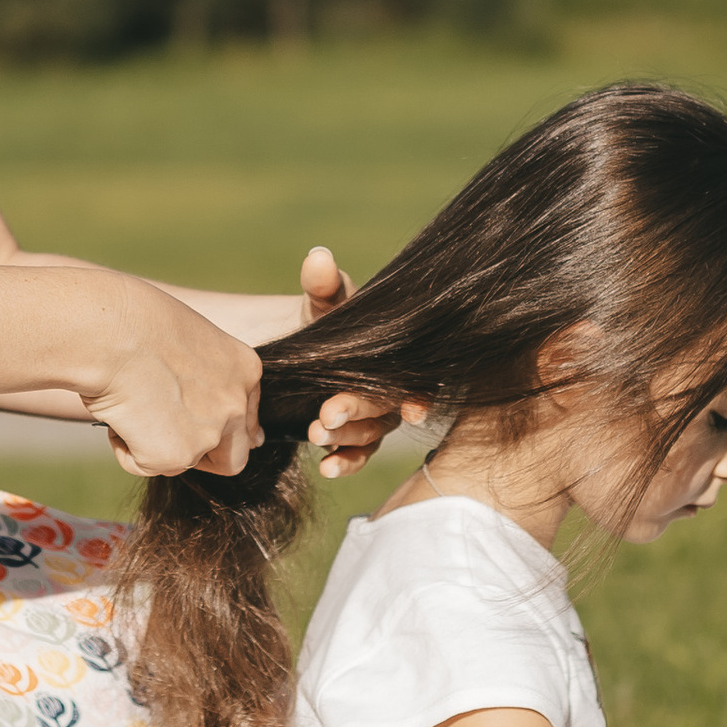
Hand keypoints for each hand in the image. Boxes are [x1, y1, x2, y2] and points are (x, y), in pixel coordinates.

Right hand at [79, 273, 263, 483]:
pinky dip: (125, 448)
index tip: (202, 430)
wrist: (111, 332)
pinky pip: (144, 464)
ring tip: (128, 406)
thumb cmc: (135, 321)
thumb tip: (188, 403)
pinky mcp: (175, 455)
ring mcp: (208, 433)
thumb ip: (201, 374)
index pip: (245, 417)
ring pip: (182, 462)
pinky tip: (116, 414)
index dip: (222, 428)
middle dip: (205, 458)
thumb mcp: (186, 341)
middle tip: (168, 441)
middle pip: (233, 456)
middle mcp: (235, 404)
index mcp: (244, 369)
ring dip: (155, 444)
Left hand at [297, 244, 428, 479]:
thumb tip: (318, 258)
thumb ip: (323, 284)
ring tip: (316, 434)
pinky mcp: (351, 439)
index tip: (412, 411)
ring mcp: (373, 420)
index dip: (420, 399)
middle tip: (326, 414)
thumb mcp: (323, 301)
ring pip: (369, 436)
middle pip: (385, 411)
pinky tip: (324, 467)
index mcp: (398, 360)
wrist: (306, 348)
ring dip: (345, 438)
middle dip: (357, 413)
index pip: (420, 384)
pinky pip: (354, 456)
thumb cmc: (328, 320)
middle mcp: (392, 394)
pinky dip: (342, 463)